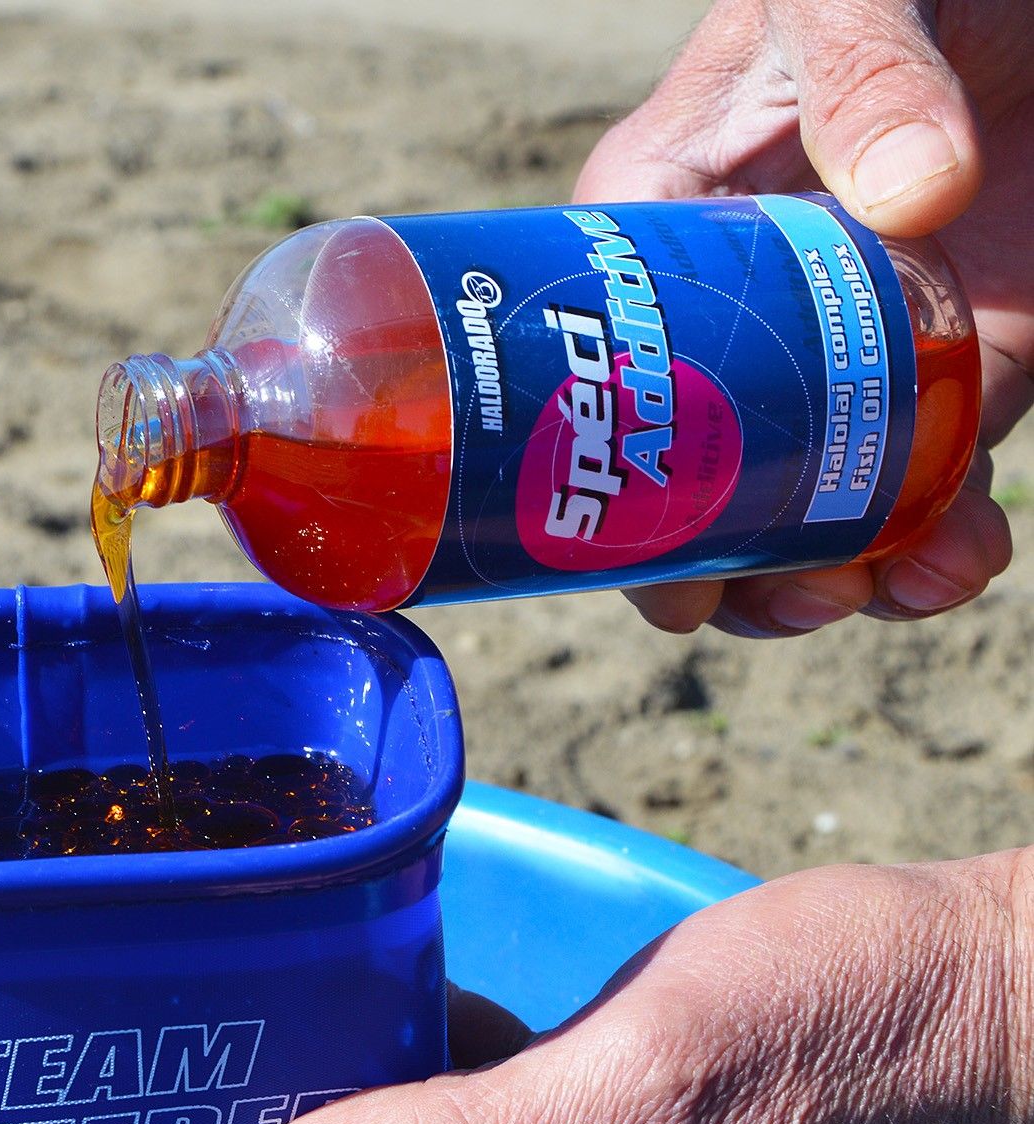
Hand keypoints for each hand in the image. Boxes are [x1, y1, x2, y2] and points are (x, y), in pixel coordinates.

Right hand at [577, 0, 1024, 636]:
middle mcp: (742, 318)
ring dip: (830, 577)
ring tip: (878, 589)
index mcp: (667, 236)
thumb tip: (915, 199)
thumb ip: (866, 72)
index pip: (603, 379)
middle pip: (693, 477)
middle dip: (724, 563)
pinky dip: (939, 540)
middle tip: (777, 595)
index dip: (612, 490)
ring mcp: (847, 354)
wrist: (1033, 0)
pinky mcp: (953, 364)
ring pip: (804, 506)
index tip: (652, 567)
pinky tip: (957, 555)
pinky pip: (930, 479)